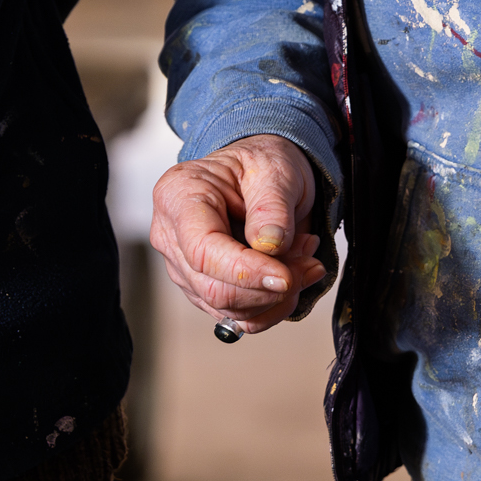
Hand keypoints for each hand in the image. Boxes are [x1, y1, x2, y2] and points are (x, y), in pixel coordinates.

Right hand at [151, 134, 328, 333]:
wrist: (262, 175)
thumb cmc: (261, 165)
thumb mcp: (275, 171)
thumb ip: (272, 208)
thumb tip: (270, 247)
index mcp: (178, 196)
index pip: (202, 251)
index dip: (245, 271)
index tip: (286, 276)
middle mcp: (171, 234)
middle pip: (213, 287)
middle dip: (268, 287)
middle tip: (310, 263)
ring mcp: (184, 266)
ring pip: (228, 308)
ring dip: (276, 297)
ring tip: (304, 259)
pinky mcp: (203, 287)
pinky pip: (238, 316)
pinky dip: (272, 305)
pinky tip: (291, 276)